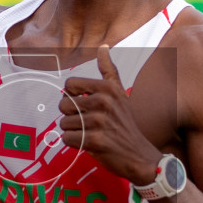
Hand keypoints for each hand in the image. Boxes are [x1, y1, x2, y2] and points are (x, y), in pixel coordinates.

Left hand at [60, 45, 160, 184]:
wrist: (138, 155)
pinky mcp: (95, 140)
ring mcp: (100, 121)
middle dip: (71, 116)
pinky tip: (89, 143)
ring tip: (90, 133)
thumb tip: (103, 47)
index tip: (84, 105)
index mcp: (107, 87)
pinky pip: (67, 139)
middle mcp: (104, 101)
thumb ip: (108, 70)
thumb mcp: (120, 93)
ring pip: (64, 124)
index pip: (69, 84)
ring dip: (73, 131)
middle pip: (63, 105)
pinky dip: (74, 143)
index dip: (72, 97)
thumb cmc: (125, 123)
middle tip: (87, 123)